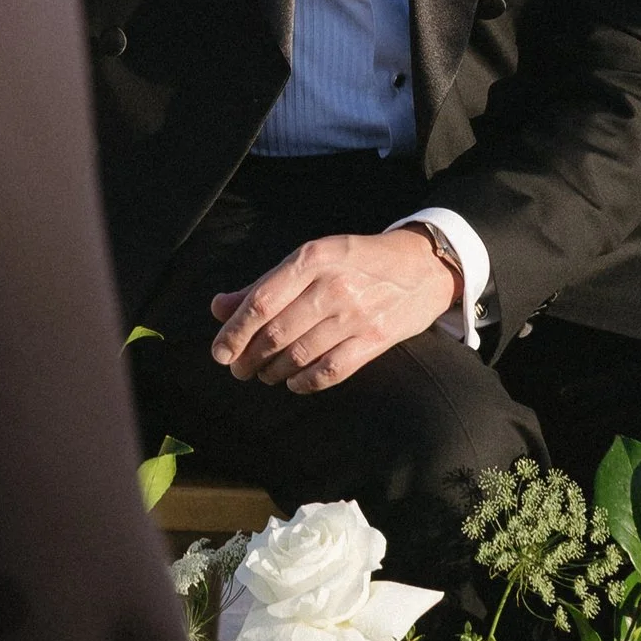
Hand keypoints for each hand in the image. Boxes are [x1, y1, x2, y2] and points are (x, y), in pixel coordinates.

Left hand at [208, 229, 459, 391]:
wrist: (422, 266)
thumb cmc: (357, 260)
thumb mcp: (313, 257)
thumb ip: (265, 284)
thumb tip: (219, 307)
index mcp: (313, 258)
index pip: (261, 302)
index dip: (234, 332)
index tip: (219, 353)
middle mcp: (332, 285)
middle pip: (276, 333)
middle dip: (249, 357)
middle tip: (239, 368)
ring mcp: (356, 314)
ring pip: (299, 355)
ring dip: (272, 372)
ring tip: (264, 373)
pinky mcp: (375, 339)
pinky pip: (329, 371)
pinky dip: (305, 383)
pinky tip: (294, 382)